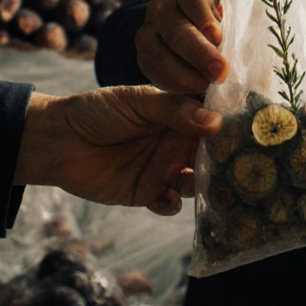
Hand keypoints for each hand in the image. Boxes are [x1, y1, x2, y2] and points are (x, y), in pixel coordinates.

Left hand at [13, 86, 222, 215]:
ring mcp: (163, 168)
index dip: (229, 125)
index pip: (212, 119)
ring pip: (195, 181)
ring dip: (200, 184)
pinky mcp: (147, 193)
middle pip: (210, 155)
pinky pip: (170, 204)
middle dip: (221, 161)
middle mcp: (176, 142)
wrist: (57, 140)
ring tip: (193, 180)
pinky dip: (173, 203)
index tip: (247, 130)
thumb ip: (175, 110)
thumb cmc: (96, 111)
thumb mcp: (137, 101)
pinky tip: (166, 195)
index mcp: (179, 114)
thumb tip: (215, 122)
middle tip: (233, 165)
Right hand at [134, 0, 226, 94]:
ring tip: (207, 86)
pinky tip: (192, 92)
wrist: (196, 36)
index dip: (204, 17)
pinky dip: (174, 85)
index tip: (217, 36)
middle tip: (220, 73)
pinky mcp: (143, 56)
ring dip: (185, 74)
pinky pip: (154, 72)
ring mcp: (148, 32)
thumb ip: (232, 22)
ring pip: (160, 54)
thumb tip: (232, 35)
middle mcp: (162, 8)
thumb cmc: (222, 24)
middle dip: (199, 54)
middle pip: (177, 30)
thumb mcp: (231, 15)